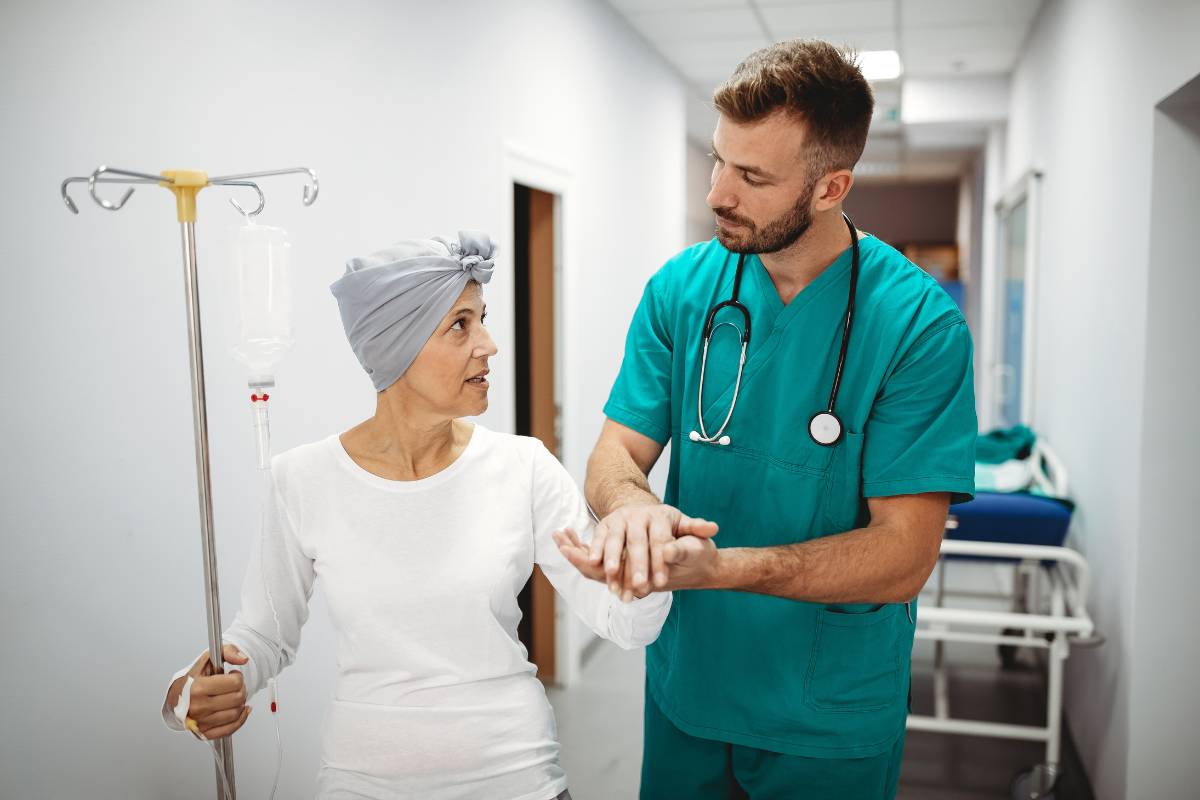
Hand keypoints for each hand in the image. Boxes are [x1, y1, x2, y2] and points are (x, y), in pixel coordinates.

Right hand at [165, 644, 251, 739]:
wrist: (174, 698)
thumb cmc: (191, 680)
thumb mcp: (207, 659)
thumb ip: (228, 651)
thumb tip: (243, 659)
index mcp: (198, 688)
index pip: (235, 683)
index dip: (237, 676)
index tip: (231, 675)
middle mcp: (199, 706)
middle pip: (238, 698)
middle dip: (240, 689)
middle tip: (233, 686)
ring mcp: (202, 721)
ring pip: (236, 713)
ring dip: (239, 703)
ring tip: (231, 696)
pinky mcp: (205, 732)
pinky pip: (231, 729)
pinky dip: (240, 719)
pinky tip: (239, 710)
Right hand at [587, 504, 717, 599]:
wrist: (644, 514)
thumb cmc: (669, 527)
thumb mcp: (686, 527)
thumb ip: (697, 529)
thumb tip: (712, 528)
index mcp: (660, 515)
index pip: (660, 539)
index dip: (660, 561)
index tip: (662, 582)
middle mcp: (638, 514)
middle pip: (637, 541)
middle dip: (637, 565)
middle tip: (640, 587)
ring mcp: (620, 518)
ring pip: (616, 539)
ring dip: (613, 559)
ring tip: (613, 578)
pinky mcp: (606, 524)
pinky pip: (599, 537)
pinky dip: (596, 550)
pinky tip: (595, 565)